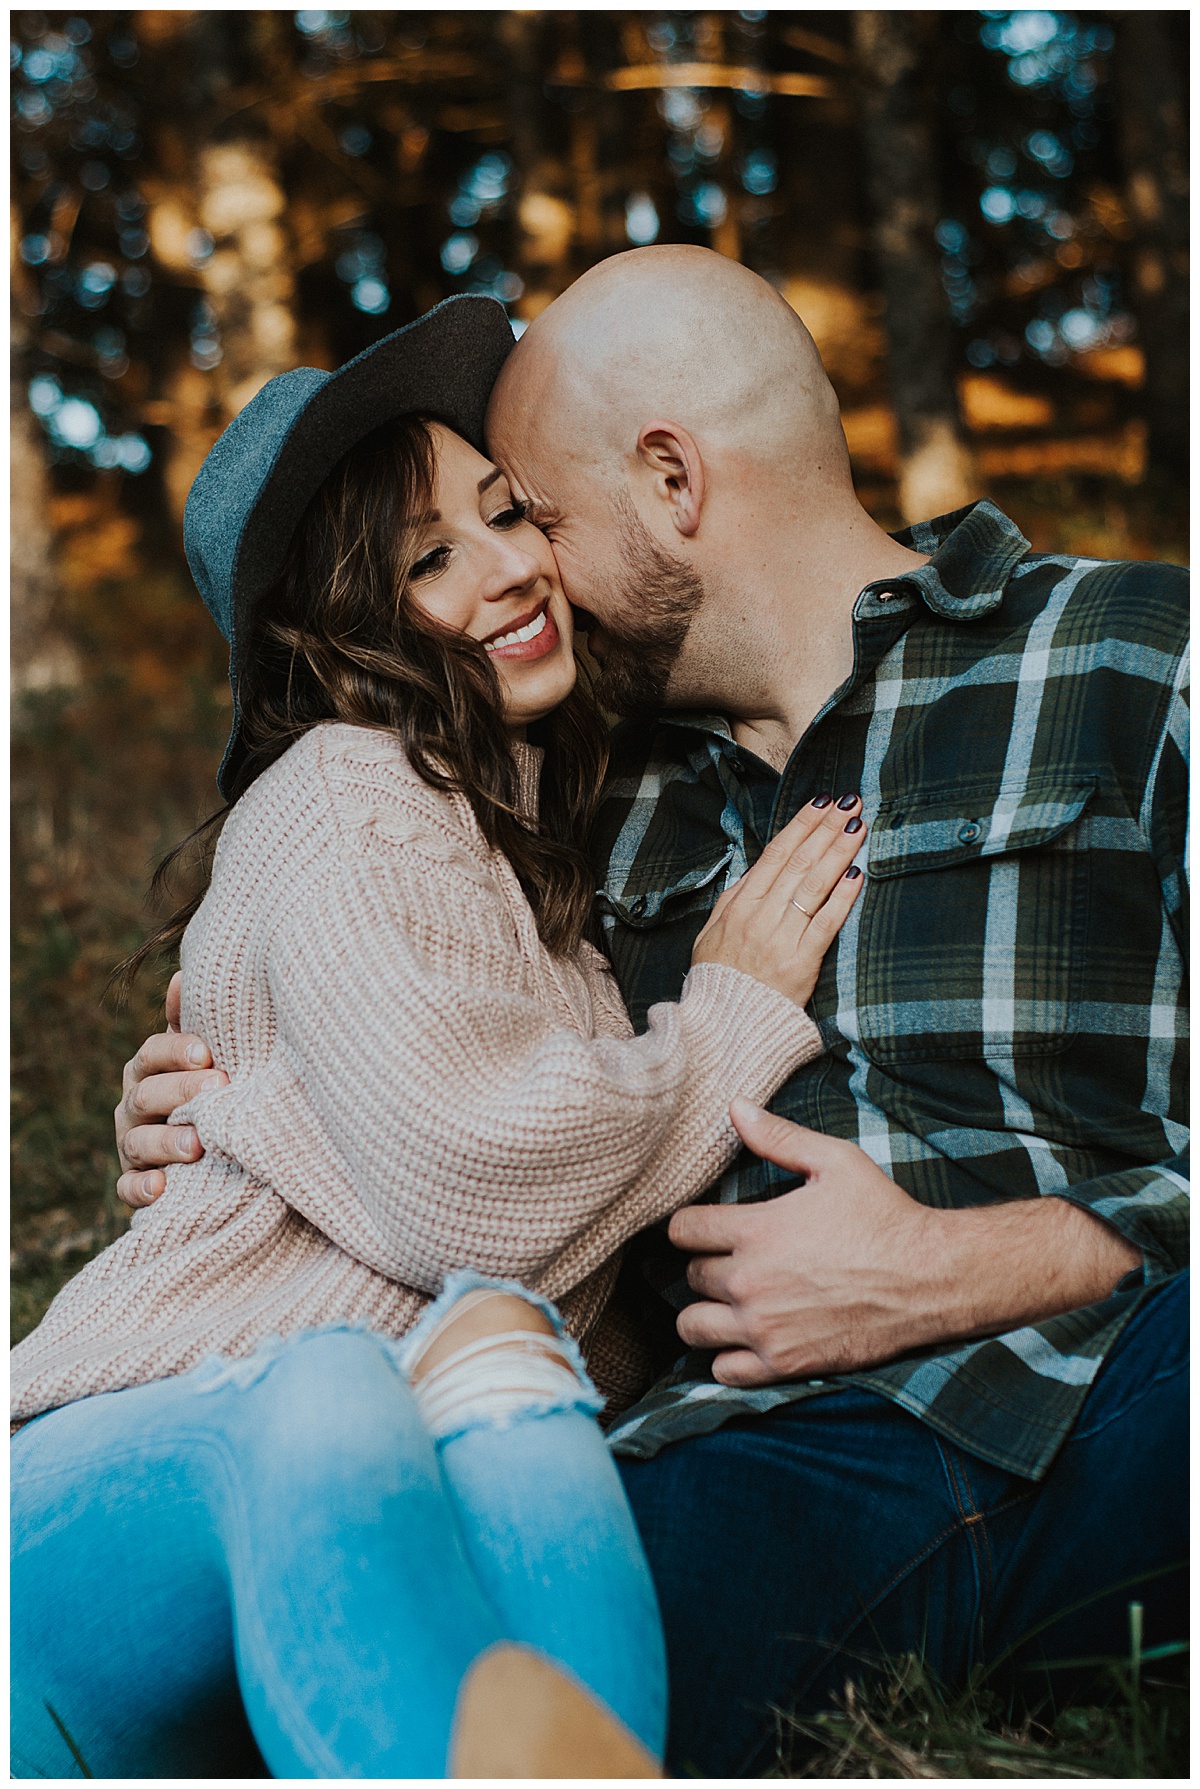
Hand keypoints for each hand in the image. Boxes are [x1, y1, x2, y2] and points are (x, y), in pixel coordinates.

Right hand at [115, 971, 225, 1208]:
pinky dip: (141, 1189)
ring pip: (139, 1142)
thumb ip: (190, 1021)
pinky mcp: (134, 1182)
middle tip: (216, 1090)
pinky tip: (161, 1187)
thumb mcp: (199, 1054)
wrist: (208, 1144)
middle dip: (180, 1093)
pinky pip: (128, 1188)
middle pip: (147, 1096)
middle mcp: (134, 1105)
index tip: (206, 1053)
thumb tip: (185, 974)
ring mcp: (131, 1145)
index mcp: (147, 1069)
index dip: (175, 1052)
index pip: (151, 1054)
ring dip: (167, 1143)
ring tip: (198, 1145)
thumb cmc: (205, 1085)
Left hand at [670, 1099, 1141, 1385]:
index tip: (709, 1228)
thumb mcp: (834, 1162)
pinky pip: (723, 1370)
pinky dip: (726, 1357)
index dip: (691, 1226)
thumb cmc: (884, 1215)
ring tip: (729, 1303)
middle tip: (734, 1262)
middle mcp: (749, 1281)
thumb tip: (734, 1107)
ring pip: (693, 1326)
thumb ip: (778, 1136)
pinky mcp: (784, 1363)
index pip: (681, 1230)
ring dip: (706, 1313)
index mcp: (755, 1230)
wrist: (930, 1278)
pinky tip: (746, 1339)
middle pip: (690, 1277)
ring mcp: (764, 1327)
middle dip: (706, 1266)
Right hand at [690, 794, 864, 1005]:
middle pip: (799, 863)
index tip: (822, 802)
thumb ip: (733, 901)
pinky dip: (842, 897)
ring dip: (839, 852)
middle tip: (850, 802)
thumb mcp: (711, 935)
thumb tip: (756, 872)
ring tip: (858, 827)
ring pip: (814, 886)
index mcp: (739, 907)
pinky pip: (826, 924)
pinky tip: (857, 874)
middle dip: (826, 829)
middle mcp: (760, 917)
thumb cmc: (719, 981)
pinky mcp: (802, 964)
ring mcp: (781, 939)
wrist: (723, 1028)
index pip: (775, 855)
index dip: (801, 826)